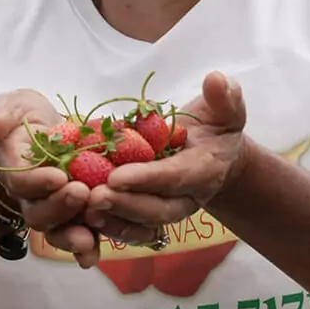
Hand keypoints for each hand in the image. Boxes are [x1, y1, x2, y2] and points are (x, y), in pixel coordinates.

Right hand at [0, 91, 159, 268]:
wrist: (40, 132)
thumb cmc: (23, 118)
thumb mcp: (11, 107)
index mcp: (13, 168)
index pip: (21, 181)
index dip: (36, 182)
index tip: (57, 176)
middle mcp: (31, 195)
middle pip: (40, 213)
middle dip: (59, 207)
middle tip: (80, 193)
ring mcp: (53, 207)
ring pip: (58, 229)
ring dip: (72, 235)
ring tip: (88, 235)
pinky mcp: (76, 213)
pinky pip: (79, 234)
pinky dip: (86, 247)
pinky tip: (93, 254)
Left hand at [80, 71, 248, 230]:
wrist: (215, 155)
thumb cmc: (215, 127)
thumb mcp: (225, 108)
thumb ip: (224, 96)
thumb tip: (216, 79)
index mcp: (205, 170)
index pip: (175, 177)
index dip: (146, 178)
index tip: (116, 175)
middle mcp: (187, 197)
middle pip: (157, 209)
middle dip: (125, 204)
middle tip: (94, 196)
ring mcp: (168, 210)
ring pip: (141, 224)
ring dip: (113, 219)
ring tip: (84, 209)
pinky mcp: (150, 216)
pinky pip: (131, 229)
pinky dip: (109, 226)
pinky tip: (84, 217)